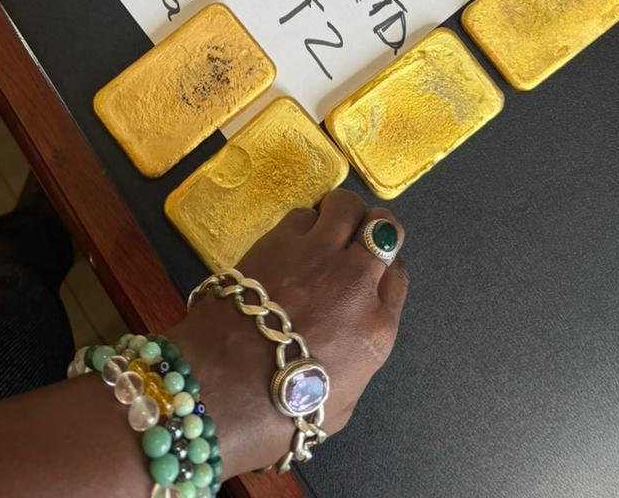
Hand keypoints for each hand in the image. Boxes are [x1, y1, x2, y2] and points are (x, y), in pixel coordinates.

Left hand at [168, 190, 407, 477]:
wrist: (221, 388)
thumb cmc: (278, 413)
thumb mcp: (341, 401)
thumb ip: (356, 356)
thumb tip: (347, 333)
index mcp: (377, 328)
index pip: (398, 275)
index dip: (383, 268)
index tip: (369, 271)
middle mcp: (356, 282)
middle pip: (383, 227)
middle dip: (371, 228)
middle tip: (352, 239)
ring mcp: (318, 254)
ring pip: (346, 205)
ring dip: (338, 213)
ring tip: (325, 228)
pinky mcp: (279, 239)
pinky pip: (303, 214)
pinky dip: (301, 223)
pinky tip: (290, 242)